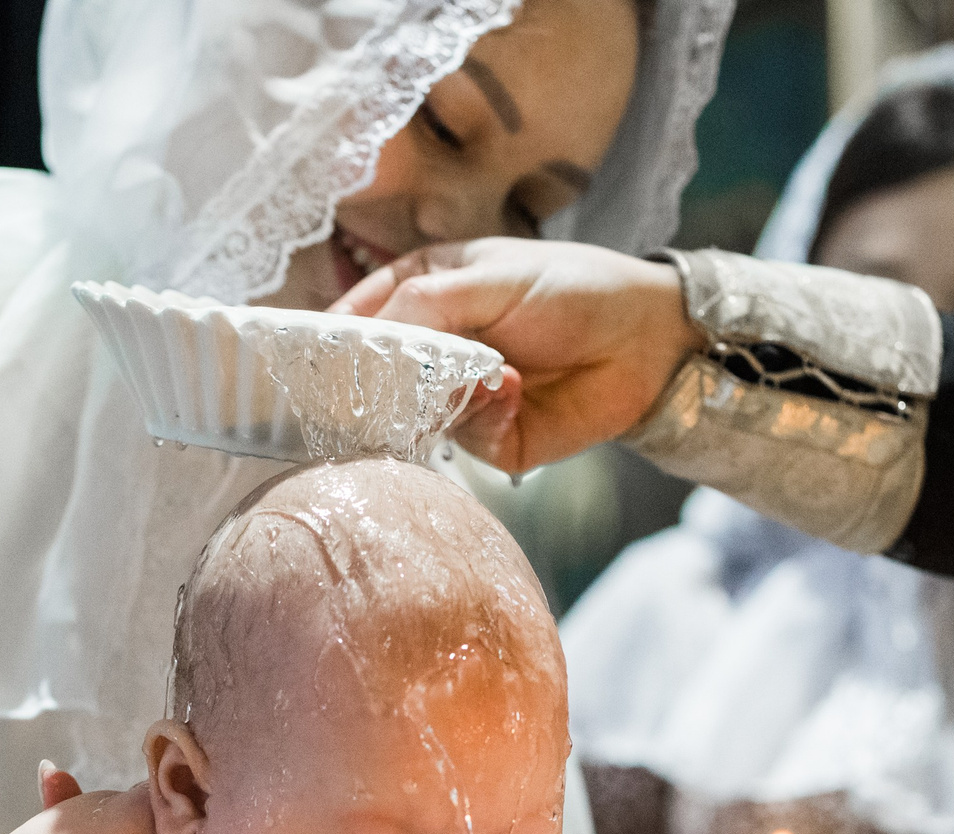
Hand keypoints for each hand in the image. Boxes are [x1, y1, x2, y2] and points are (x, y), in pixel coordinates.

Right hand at [334, 238, 702, 473]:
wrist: (646, 337)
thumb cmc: (570, 286)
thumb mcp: (487, 275)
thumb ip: (424, 303)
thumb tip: (372, 338)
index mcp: (419, 295)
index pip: (355, 321)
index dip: (330, 341)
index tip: (306, 357)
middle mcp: (431, 351)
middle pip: (374, 379)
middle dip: (375, 382)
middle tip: (374, 380)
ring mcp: (458, 398)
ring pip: (414, 415)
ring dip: (443, 393)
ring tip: (485, 367)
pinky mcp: (492, 439)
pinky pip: (466, 437)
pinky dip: (487, 412)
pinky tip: (516, 387)